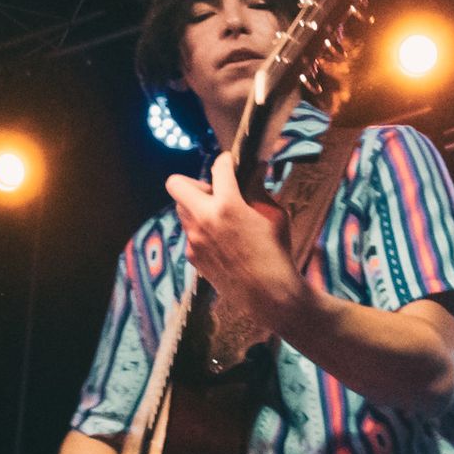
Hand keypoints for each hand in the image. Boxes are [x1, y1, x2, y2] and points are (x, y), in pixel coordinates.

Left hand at [164, 154, 304, 331]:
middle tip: (213, 192)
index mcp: (227, 205)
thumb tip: (254, 169)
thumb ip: (258, 189)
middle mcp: (204, 219)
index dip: (226, 161)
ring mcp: (194, 239)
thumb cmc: (276, 252)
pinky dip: (202, 231)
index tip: (230, 163)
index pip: (218, 168)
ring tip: (220, 217)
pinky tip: (222, 241)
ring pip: (182, 209)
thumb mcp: (274, 214)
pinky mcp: (193, 256)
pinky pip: (190, 233)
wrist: (268, 293)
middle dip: (194, 181)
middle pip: (176, 184)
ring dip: (197, 207)